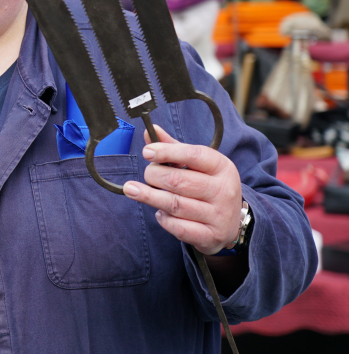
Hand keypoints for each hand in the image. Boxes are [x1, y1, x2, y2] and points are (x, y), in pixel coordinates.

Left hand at [122, 125, 242, 255]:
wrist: (232, 223)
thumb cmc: (208, 186)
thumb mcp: (198, 164)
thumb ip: (173, 148)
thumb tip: (150, 131)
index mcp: (222, 167)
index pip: (193, 154)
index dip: (167, 152)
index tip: (147, 152)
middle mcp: (223, 190)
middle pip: (178, 181)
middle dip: (154, 176)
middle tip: (147, 175)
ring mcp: (219, 215)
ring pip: (175, 205)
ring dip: (150, 197)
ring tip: (134, 191)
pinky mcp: (210, 236)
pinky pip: (179, 227)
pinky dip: (163, 219)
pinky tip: (158, 212)